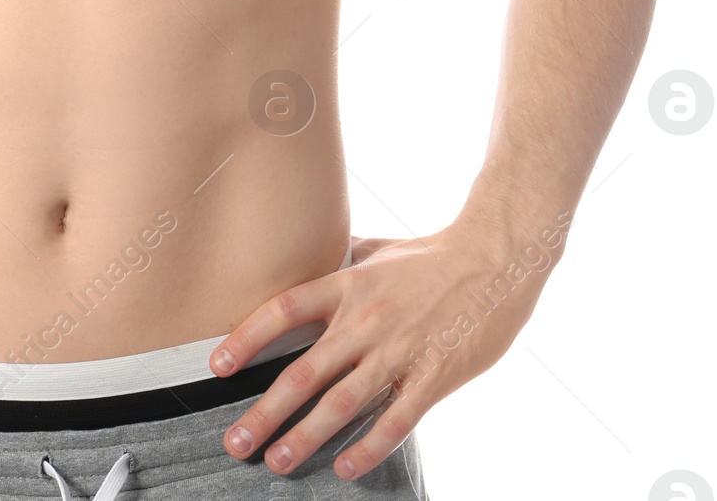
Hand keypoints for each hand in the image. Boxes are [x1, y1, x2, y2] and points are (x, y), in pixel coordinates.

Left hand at [211, 215, 566, 478]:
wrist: (498, 257)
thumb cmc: (435, 254)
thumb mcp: (379, 248)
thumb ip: (343, 258)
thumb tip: (311, 252)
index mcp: (348, 286)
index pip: (283, 311)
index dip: (247, 339)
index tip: (218, 368)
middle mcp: (365, 320)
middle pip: (304, 371)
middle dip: (265, 412)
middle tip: (235, 443)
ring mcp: (399, 349)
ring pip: (343, 402)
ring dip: (306, 436)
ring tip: (277, 462)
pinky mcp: (434, 374)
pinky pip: (396, 418)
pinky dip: (369, 446)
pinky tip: (344, 467)